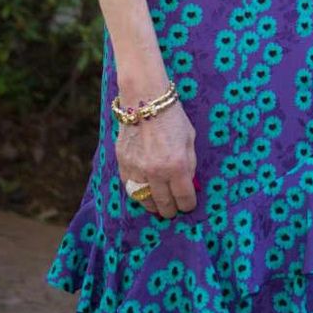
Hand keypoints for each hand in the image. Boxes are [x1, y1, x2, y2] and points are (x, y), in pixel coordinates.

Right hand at [116, 102, 197, 218]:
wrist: (145, 100)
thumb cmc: (172, 117)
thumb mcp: (189, 138)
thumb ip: (190, 163)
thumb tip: (189, 183)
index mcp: (177, 165)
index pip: (184, 197)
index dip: (188, 205)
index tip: (189, 206)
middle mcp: (156, 171)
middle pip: (164, 204)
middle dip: (171, 210)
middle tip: (173, 212)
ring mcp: (137, 170)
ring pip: (145, 200)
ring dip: (153, 206)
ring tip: (159, 207)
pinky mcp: (123, 165)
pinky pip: (130, 188)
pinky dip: (138, 194)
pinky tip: (144, 193)